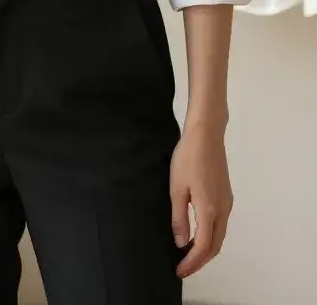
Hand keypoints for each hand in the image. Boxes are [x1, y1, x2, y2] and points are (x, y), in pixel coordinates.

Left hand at [170, 122, 233, 278]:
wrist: (206, 134)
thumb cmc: (187, 158)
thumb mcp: (177, 188)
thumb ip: (179, 217)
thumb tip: (182, 243)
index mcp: (210, 209)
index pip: (203, 246)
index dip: (192, 262)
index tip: (179, 270)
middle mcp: (223, 209)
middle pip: (216, 245)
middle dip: (200, 261)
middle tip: (183, 268)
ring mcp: (227, 201)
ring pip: (220, 235)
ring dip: (207, 249)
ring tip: (189, 255)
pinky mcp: (226, 194)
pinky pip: (221, 224)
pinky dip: (211, 236)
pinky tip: (199, 234)